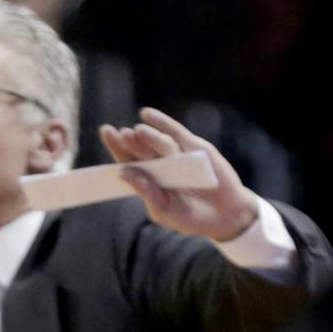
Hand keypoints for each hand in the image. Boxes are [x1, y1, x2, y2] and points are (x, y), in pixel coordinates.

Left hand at [99, 109, 259, 241]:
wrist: (226, 216)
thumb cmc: (192, 217)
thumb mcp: (165, 211)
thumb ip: (147, 193)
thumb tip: (125, 173)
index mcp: (149, 181)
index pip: (128, 163)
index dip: (116, 151)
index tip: (106, 137)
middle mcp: (160, 165)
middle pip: (139, 150)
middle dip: (125, 141)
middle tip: (112, 132)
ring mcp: (177, 154)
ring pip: (158, 142)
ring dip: (146, 135)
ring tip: (135, 132)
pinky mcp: (194, 147)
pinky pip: (176, 132)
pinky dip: (162, 123)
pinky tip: (147, 114)